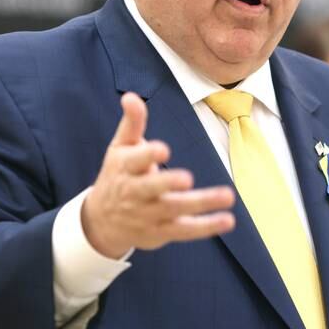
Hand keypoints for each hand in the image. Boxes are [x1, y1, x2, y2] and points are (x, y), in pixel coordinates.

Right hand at [81, 92, 235, 257]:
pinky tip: (227, 219)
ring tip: (227, 196)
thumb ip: (132, 122)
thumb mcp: (120, 147)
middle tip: (187, 178)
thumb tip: (131, 96)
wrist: (101, 221)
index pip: (135, 161)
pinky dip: (206, 226)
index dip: (148, 155)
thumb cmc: (117, 175)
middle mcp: (135, 193)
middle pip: (152, 189)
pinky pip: (185, 230)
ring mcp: (148, 214)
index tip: (162, 149)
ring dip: (201, 203)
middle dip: (168, 183)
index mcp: (125, 168)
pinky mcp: (161, 232)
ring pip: (174, 209)